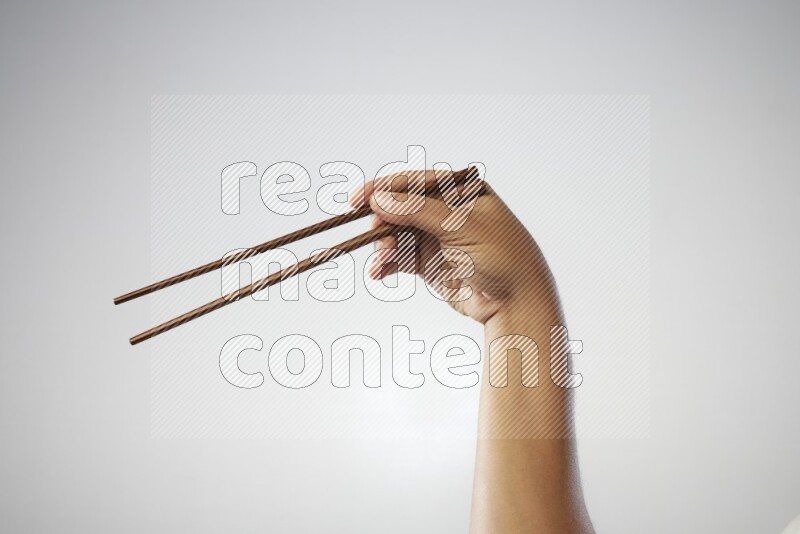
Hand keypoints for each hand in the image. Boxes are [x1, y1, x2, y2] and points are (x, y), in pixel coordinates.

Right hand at [350, 169, 560, 323]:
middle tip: (375, 235)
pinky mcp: (429, 263)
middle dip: (384, 222)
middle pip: (402, 208)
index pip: (416, 183)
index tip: (360, 198)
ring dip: (384, 246)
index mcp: (461, 191)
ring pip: (398, 234)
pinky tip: (379, 271)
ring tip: (382, 259)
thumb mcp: (461, 227)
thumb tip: (380, 199)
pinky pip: (399, 258)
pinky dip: (386, 264)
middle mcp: (446, 212)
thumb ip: (418, 211)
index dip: (386, 188)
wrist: (516, 302)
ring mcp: (436, 238)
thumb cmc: (502, 256)